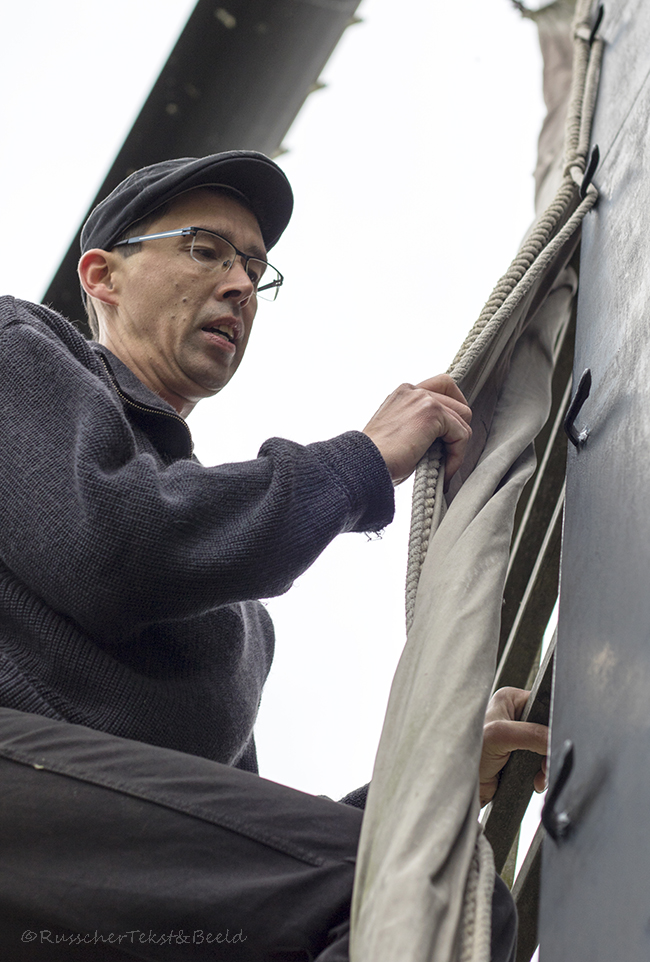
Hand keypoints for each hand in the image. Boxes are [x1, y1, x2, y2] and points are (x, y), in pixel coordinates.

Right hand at [362, 374, 471, 484]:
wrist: (364, 463)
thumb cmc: (378, 458)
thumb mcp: (399, 433)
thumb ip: (419, 424)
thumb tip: (445, 436)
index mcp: (404, 393)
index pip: (443, 386)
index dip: (453, 411)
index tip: (449, 436)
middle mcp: (413, 390)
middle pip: (458, 403)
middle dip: (457, 431)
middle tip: (446, 455)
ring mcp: (423, 399)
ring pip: (463, 420)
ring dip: (457, 447)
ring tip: (443, 467)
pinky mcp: (432, 413)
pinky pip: (462, 434)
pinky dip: (457, 456)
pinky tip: (444, 470)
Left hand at [479, 687, 547, 806]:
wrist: (462, 786)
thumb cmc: (469, 753)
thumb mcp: (500, 735)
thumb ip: (531, 734)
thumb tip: (555, 741)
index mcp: (509, 699)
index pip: (543, 705)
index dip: (551, 724)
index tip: (553, 741)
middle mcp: (513, 716)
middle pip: (546, 730)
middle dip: (548, 750)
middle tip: (545, 764)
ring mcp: (516, 738)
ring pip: (545, 749)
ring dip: (545, 766)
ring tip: (539, 777)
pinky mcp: (518, 757)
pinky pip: (539, 764)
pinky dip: (541, 775)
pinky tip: (535, 781)